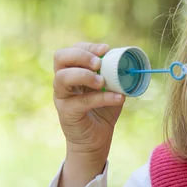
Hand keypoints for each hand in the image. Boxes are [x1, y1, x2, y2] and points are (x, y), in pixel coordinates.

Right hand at [53, 42, 124, 171]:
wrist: (96, 140)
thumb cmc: (103, 110)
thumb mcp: (111, 88)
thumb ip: (114, 75)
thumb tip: (126, 61)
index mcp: (73, 70)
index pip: (72, 50)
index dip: (88, 46)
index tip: (106, 49)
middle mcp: (62, 81)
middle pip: (60, 57)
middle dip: (81, 55)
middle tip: (99, 63)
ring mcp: (62, 96)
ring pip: (62, 77)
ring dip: (84, 75)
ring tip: (102, 81)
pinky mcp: (66, 112)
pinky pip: (81, 101)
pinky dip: (101, 98)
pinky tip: (118, 98)